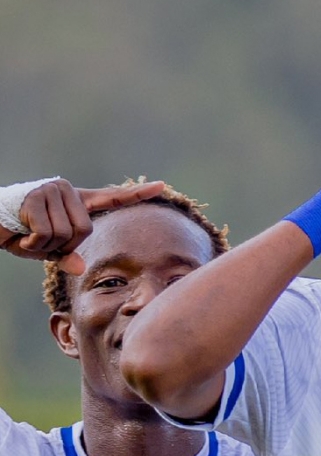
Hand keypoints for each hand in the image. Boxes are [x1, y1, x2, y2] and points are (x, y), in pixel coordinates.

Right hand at [0, 179, 165, 274]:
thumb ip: (68, 255)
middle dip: (64, 245)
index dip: (137, 194)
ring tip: (28, 235)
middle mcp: (67, 191)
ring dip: (46, 246)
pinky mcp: (36, 198)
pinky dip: (33, 245)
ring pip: (67, 235)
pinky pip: (48, 235)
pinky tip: (20, 236)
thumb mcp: (49, 248)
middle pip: (86, 231)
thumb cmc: (20, 234)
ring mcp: (52, 191)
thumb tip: (80, 267)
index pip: (113, 197)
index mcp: (77, 201)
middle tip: (41, 241)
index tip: (163, 186)